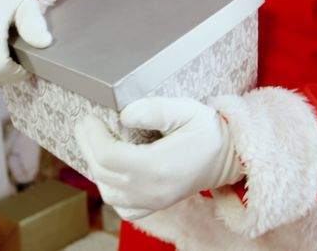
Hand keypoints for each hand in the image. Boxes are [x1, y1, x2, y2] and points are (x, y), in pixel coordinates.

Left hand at [74, 97, 242, 219]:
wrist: (230, 158)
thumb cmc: (209, 131)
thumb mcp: (187, 110)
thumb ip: (155, 109)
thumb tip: (124, 115)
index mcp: (158, 166)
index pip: (109, 156)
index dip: (92, 136)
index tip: (88, 118)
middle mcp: (152, 190)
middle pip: (103, 172)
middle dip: (88, 146)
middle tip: (85, 125)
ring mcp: (153, 202)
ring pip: (107, 192)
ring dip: (95, 166)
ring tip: (94, 143)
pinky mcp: (155, 206)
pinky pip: (122, 206)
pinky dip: (110, 190)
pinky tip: (110, 171)